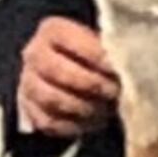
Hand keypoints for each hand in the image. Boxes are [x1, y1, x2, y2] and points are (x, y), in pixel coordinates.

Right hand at [14, 16, 119, 139]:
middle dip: (90, 84)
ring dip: (83, 107)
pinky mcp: (30, 109)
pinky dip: (73, 126)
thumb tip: (130, 63)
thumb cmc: (96, 55)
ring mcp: (28, 83)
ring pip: (51, 99)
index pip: (67, 39)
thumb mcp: (104, 43)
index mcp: (52, 30)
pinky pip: (48, 122)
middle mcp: (34, 54)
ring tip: (105, 109)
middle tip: (114, 91)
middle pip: (56, 71)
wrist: (76, 71)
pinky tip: (92, 121)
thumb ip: (113, 49)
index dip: (94, 54)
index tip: (116, 67)